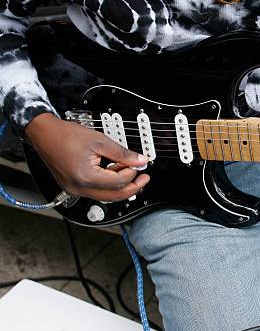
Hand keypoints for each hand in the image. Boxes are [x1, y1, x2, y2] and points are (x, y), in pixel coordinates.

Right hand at [25, 113, 149, 201]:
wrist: (44, 134)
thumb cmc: (66, 135)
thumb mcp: (100, 141)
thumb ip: (122, 153)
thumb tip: (140, 161)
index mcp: (85, 177)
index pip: (118, 182)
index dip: (132, 173)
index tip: (140, 165)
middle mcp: (78, 188)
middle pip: (114, 196)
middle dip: (132, 187)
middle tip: (144, 177)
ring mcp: (74, 190)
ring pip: (106, 196)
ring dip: (120, 186)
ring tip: (129, 171)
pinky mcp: (73, 187)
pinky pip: (96, 191)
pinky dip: (108, 184)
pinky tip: (115, 172)